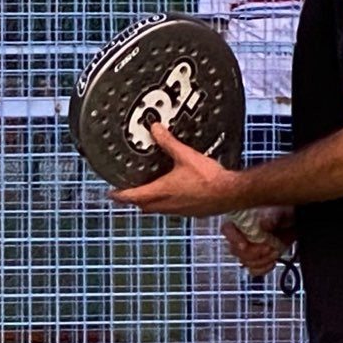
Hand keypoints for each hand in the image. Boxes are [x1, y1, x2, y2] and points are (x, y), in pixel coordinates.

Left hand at [110, 123, 233, 219]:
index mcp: (162, 191)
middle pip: (143, 206)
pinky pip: (171, 210)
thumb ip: (168, 143)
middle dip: (134, 199)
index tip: (112, 194)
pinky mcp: (191, 212)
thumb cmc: (210, 179)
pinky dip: (166, 204)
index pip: (133, 196)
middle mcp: (168, 204)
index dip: (120, 195)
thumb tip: (155, 130)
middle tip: (128, 192)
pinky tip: (174, 195)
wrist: (231, 193)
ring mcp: (179, 211)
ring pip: (157, 210)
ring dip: (149, 202)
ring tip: (148, 192)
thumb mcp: (185, 155)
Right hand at [224, 211, 291, 277]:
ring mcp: (248, 249)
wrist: (294, 223)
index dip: (233, 239)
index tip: (244, 245)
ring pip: (245, 262)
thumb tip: (262, 225)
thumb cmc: (285, 211)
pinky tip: (272, 261)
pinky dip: (263, 268)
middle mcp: (241, 235)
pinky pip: (253, 270)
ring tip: (275, 251)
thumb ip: (270, 218)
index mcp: (241, 220)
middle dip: (254, 252)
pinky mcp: (257, 259)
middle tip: (269, 247)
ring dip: (262, 260)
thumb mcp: (279, 212)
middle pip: (236, 250)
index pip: (227, 230)